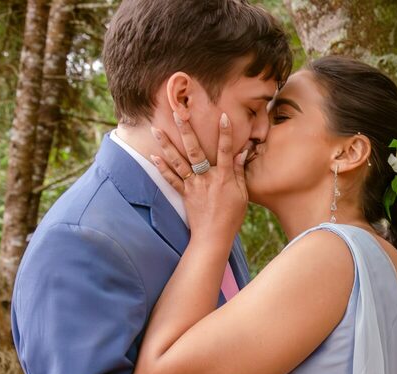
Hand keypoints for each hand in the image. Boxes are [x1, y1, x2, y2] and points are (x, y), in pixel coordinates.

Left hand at [150, 112, 247, 241]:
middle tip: (178, 113)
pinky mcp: (184, 193)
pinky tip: (153, 155)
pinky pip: (171, 179)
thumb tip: (241, 154)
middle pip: (195, 150)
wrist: (214, 236)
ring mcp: (193, 185)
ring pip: (178, 161)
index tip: (223, 116)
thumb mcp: (242, 195)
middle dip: (186, 130)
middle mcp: (207, 178)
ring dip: (166, 144)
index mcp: (224, 177)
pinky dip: (162, 167)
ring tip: (156, 129)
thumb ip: (240, 173)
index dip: (225, 133)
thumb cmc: (232, 217)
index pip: (226, 151)